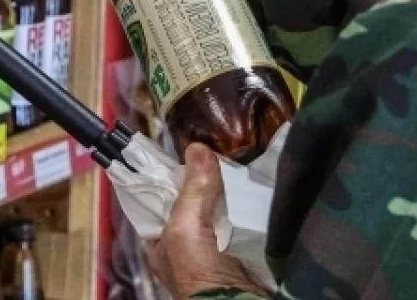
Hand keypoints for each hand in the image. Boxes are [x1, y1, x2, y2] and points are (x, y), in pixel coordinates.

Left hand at [148, 144, 268, 299]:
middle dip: (207, 181)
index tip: (192, 150)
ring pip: (220, 210)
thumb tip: (197, 146)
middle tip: (222, 152)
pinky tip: (255, 188)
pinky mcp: (240, 251)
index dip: (174, 174)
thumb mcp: (186, 227)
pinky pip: (242, 222)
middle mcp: (184, 243)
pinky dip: (248, 207)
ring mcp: (213, 248)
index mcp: (162, 239)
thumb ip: (192, 189)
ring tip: (242, 163)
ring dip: (231, 193)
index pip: (164, 198)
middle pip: (195, 201)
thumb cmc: (197, 270)